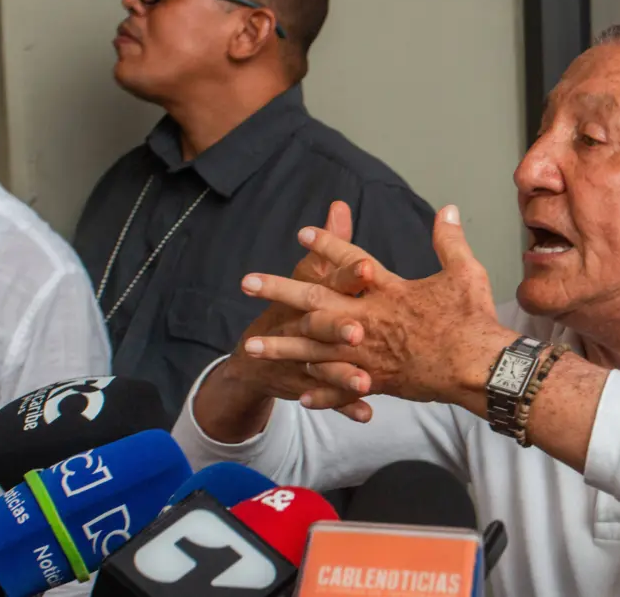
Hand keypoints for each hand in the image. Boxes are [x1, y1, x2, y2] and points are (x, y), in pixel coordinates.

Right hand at [220, 201, 376, 421]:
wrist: (252, 358)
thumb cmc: (291, 308)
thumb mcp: (308, 275)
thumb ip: (331, 244)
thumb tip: (341, 205)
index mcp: (309, 296)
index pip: (328, 281)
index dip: (347, 275)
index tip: (368, 269)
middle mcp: (303, 326)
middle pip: (319, 326)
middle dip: (337, 328)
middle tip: (359, 331)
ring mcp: (302, 359)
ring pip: (323, 367)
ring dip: (342, 375)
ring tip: (365, 381)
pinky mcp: (307, 386)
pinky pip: (328, 401)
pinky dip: (346, 408)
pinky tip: (367, 414)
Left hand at [239, 205, 516, 413]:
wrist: (478, 366)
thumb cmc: (473, 318)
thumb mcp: (465, 271)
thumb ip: (450, 240)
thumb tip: (448, 209)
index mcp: (389, 290)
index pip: (350, 261)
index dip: (326, 246)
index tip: (302, 234)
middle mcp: (370, 319)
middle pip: (316, 301)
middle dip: (279, 291)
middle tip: (247, 282)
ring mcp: (370, 353)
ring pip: (315, 349)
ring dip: (282, 346)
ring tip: (250, 346)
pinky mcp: (380, 380)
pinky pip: (342, 388)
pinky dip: (322, 392)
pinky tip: (300, 394)